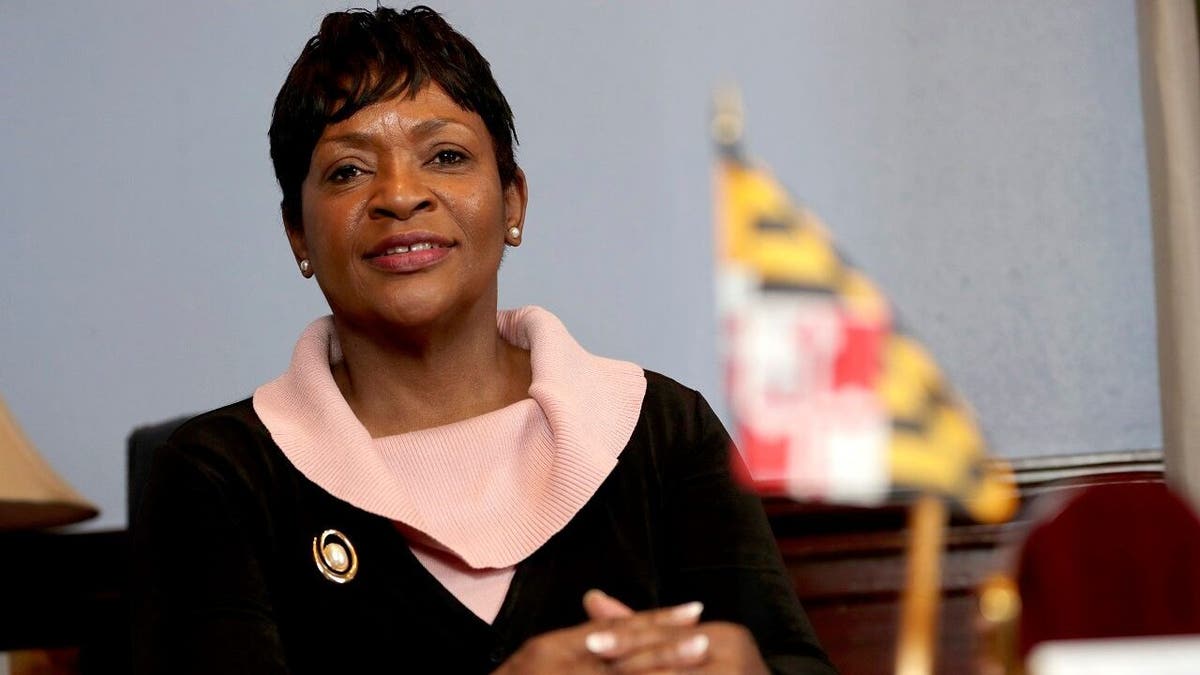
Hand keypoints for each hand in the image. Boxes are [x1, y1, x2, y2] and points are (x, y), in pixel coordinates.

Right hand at [491, 592, 702, 674]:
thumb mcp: (542, 655)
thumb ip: (580, 639)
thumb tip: (603, 618)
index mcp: (553, 647)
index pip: (614, 631)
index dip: (656, 620)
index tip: (695, 611)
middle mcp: (554, 661)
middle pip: (620, 655)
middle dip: (665, 650)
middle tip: (706, 640)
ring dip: (656, 673)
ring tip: (696, 666)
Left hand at [583, 591, 770, 674]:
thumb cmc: (719, 672)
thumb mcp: (683, 648)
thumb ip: (639, 628)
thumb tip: (590, 596)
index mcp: (727, 636)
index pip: (667, 634)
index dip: (626, 638)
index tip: (589, 642)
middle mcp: (738, 654)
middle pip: (670, 658)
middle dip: (628, 663)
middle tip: (591, 651)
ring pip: (673, 674)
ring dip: (639, 674)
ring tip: (603, 674)